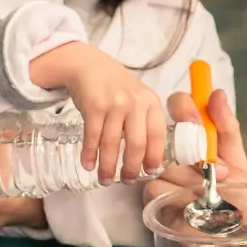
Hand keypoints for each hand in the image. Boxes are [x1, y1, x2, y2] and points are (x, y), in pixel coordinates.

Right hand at [31, 43, 167, 183]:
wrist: (89, 66)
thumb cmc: (116, 87)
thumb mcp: (138, 98)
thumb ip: (145, 121)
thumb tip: (149, 158)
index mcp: (151, 102)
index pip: (158, 134)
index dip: (155, 156)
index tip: (150, 171)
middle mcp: (136, 102)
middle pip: (137, 143)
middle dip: (131, 167)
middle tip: (126, 180)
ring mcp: (115, 103)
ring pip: (112, 143)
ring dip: (108, 166)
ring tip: (105, 179)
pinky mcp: (94, 105)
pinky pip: (93, 136)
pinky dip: (90, 154)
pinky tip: (88, 165)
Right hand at [143, 87, 246, 204]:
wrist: (233, 231)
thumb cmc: (235, 193)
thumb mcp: (236, 158)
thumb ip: (227, 127)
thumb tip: (217, 93)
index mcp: (193, 137)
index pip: (178, 106)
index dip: (184, 108)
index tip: (197, 120)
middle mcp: (173, 151)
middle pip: (165, 132)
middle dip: (191, 150)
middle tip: (207, 164)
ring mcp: (160, 174)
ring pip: (164, 163)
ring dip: (191, 179)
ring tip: (208, 192)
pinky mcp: (152, 199)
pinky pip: (157, 187)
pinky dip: (179, 196)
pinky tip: (193, 205)